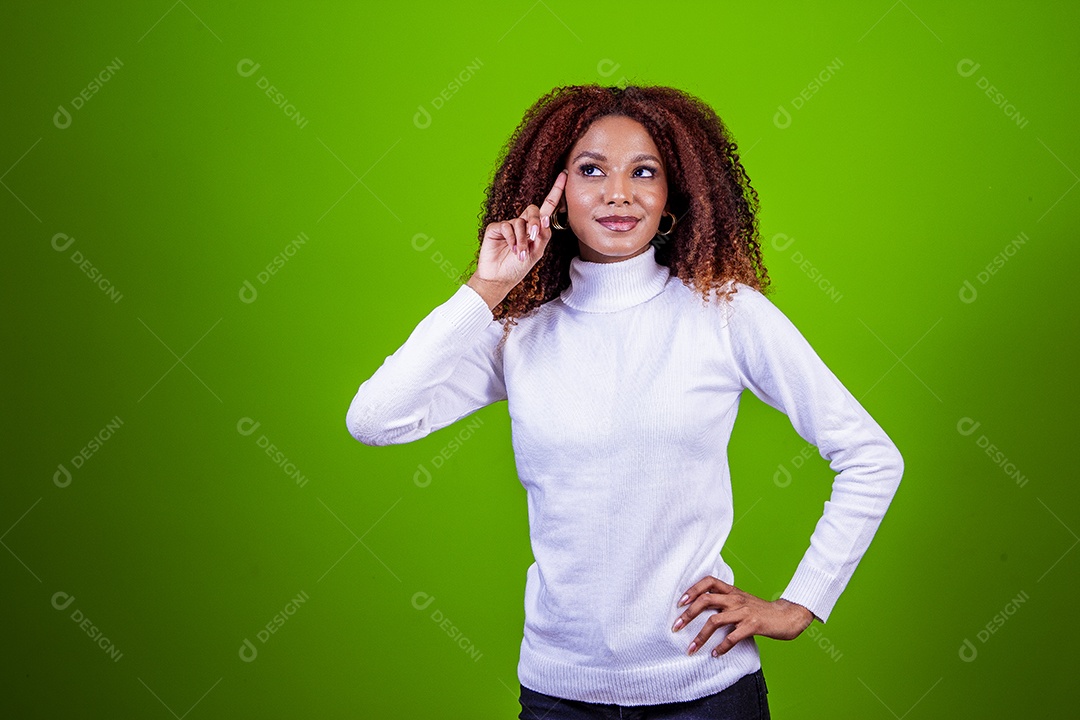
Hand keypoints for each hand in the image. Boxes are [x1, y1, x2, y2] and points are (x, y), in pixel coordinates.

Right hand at [474, 170, 566, 287]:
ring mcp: (508, 225)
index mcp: (535, 228)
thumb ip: (543, 235)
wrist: (499, 279)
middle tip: (533, 237)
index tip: (564, 175)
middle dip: (535, 223)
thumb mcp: (537, 252)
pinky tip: (511, 249)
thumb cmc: (518, 267)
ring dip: (523, 240)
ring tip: (521, 254)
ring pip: (521, 222)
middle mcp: (522, 224)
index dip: (556, 191)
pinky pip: (507, 226)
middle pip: (534, 210)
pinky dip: (511, 239)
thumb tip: (544, 218)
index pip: (547, 207)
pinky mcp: (496, 228)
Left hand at [670, 576, 814, 656]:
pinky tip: (715, 654)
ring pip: (715, 621)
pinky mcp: (753, 625)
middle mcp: (736, 598)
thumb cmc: (761, 610)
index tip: (679, 602)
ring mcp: (744, 612)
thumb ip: (725, 600)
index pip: (708, 582)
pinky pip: (732, 637)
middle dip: (688, 614)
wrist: (787, 616)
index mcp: (732, 591)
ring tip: (691, 648)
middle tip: (676, 627)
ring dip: (700, 636)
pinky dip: (721, 647)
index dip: (692, 590)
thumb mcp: (742, 600)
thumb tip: (702, 606)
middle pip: (706, 600)